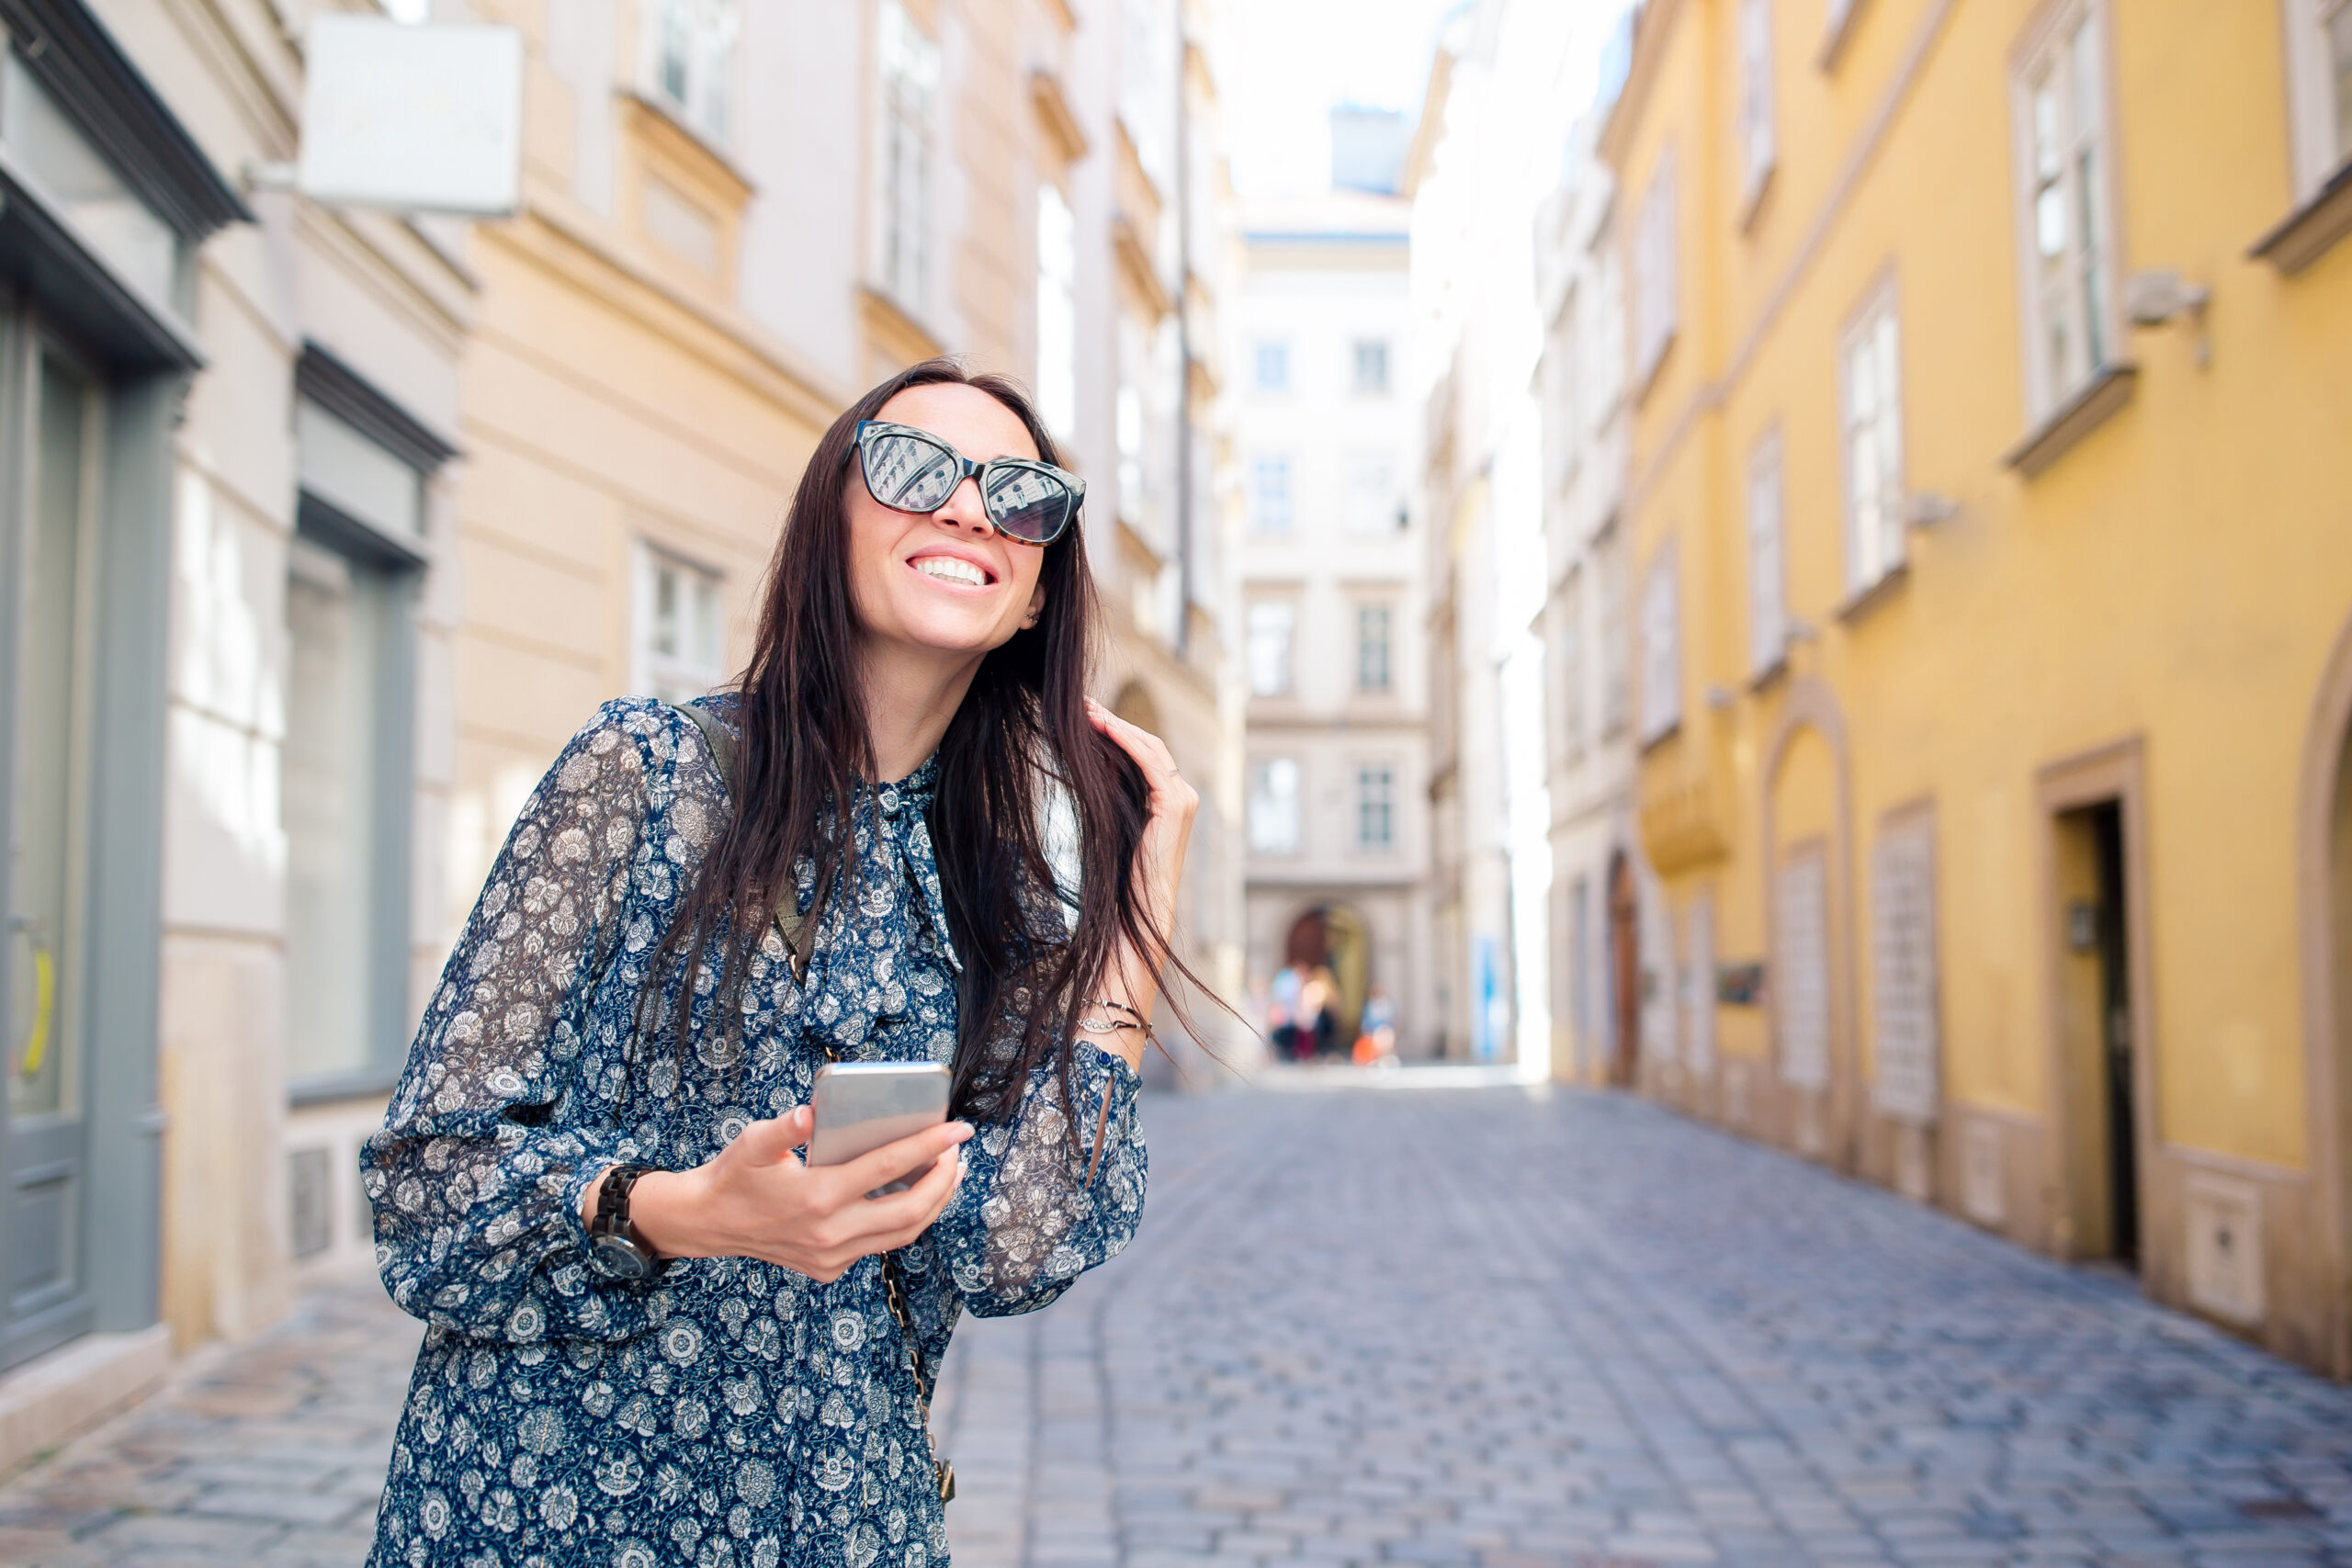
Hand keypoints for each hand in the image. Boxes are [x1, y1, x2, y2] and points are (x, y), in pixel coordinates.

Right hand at [605, 1108, 972, 1282]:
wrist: (709, 1223)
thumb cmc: (734, 1175)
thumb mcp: (752, 1143)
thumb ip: (783, 1128)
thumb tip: (809, 1113)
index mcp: (817, 1197)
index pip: (888, 1169)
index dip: (929, 1147)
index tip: (958, 1130)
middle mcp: (830, 1233)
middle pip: (910, 1211)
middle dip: (944, 1180)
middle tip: (957, 1151)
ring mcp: (832, 1256)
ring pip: (903, 1234)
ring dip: (933, 1204)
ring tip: (949, 1173)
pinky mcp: (830, 1268)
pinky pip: (880, 1245)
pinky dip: (905, 1221)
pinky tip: (914, 1195)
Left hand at [1083, 697, 1198, 950]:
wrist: (1139, 905)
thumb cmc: (1123, 871)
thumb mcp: (1114, 818)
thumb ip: (1112, 786)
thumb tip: (1094, 754)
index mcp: (1170, 799)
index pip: (1145, 752)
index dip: (1117, 730)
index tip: (1088, 715)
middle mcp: (1182, 794)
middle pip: (1148, 744)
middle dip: (1115, 722)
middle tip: (1084, 705)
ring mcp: (1183, 798)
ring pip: (1150, 748)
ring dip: (1117, 726)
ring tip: (1088, 712)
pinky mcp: (1175, 804)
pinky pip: (1149, 763)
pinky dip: (1126, 742)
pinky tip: (1102, 729)